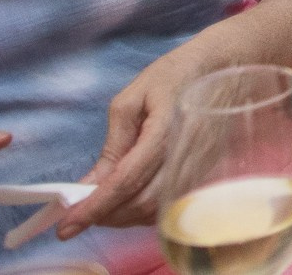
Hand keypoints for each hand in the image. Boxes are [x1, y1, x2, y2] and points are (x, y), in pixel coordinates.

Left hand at [58, 44, 215, 235]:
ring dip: (123, 217)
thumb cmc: (175, 74)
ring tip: (99, 208)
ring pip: (156, 211)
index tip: (65, 227)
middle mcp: (186, 156)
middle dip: (105, 216)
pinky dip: (143, 212)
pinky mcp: (204, 172)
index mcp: (164, 133)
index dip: (94, 207)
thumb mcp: (132, 98)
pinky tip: (127, 202)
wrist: (226, 64)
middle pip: (141, 204)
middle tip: (77, 215)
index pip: (125, 182)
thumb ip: (113, 143)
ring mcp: (199, 167)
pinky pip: (170, 204)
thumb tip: (91, 183)